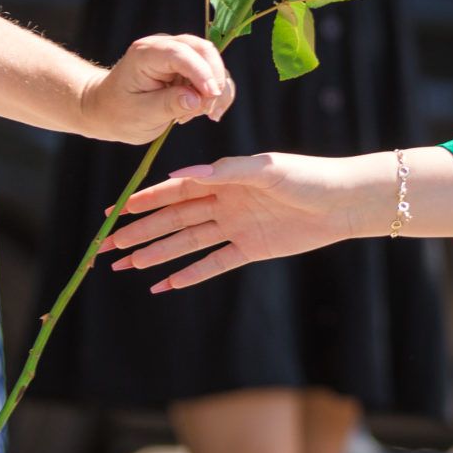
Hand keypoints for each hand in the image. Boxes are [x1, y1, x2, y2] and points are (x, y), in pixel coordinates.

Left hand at [76, 34, 236, 143]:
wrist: (109, 109)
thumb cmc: (118, 112)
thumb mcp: (140, 114)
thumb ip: (169, 105)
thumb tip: (198, 99)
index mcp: (146, 53)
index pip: (180, 54)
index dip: (201, 72)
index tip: (210, 96)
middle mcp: (164, 46)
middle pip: (203, 50)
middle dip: (214, 80)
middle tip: (209, 111)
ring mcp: (178, 54)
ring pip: (213, 62)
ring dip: (217, 90)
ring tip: (202, 115)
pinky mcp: (188, 66)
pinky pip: (212, 74)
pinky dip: (215, 93)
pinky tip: (204, 112)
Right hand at [107, 151, 383, 291]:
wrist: (344, 202)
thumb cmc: (308, 177)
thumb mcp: (266, 169)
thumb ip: (225, 173)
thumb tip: (180, 176)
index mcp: (223, 179)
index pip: (174, 191)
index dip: (144, 201)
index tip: (115, 211)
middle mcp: (224, 202)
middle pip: (172, 220)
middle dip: (140, 232)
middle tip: (108, 245)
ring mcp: (235, 227)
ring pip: (186, 243)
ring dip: (156, 254)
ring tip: (126, 266)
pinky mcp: (250, 250)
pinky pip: (212, 264)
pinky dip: (189, 274)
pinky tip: (165, 284)